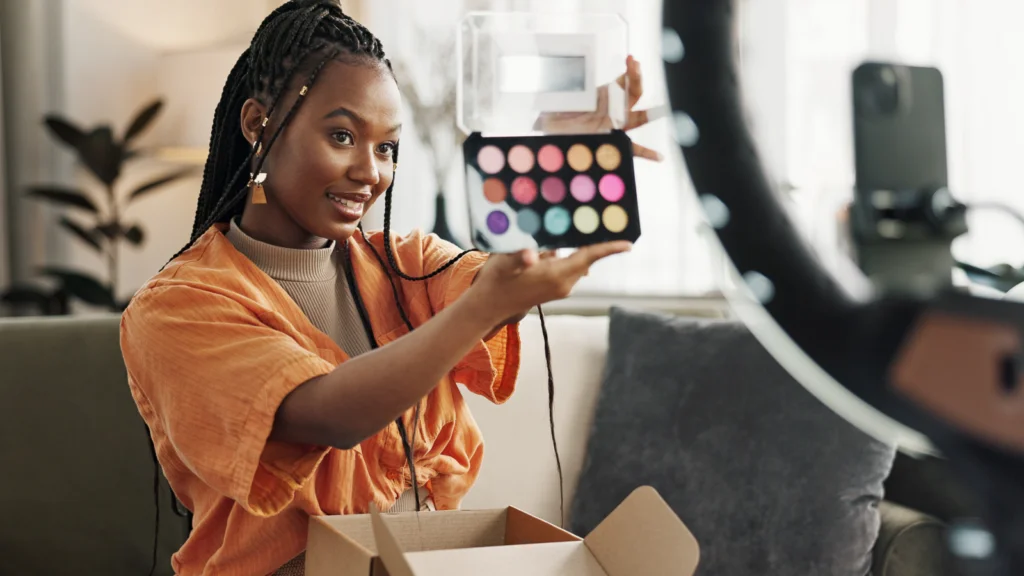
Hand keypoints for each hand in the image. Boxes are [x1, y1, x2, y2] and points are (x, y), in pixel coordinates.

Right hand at [466, 242, 633, 324]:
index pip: (589, 258)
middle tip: (605, 219)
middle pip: (587, 258)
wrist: (489, 306)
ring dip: (582, 247)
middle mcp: (564, 284)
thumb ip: (519, 257)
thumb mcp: (504, 264)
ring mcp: (560, 288)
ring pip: (579, 262)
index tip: (628, 244)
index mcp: (556, 276)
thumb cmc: (497, 282)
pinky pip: (570, 267)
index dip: (608, 249)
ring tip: (583, 226)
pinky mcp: (554, 289)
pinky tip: (560, 242)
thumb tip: (531, 256)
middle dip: (597, 241)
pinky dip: (572, 254)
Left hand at [533, 55, 663, 161]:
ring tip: (658, 111)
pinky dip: (646, 153)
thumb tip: (559, 79)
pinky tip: (659, 158)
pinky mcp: (613, 141)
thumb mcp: (560, 100)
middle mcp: (612, 110)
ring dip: (648, 113)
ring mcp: (614, 126)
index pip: (622, 83)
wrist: (549, 137)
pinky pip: (633, 149)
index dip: (629, 72)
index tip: (631, 60)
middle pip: (632, 95)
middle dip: (636, 80)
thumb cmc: (553, 115)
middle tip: (637, 67)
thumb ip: (564, 91)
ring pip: (636, 118)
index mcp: (603, 97)